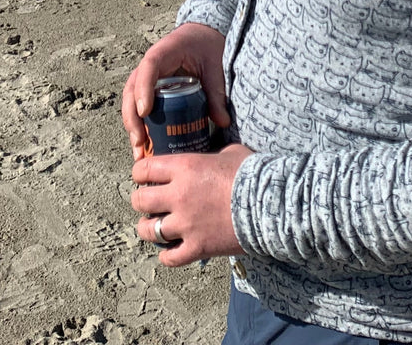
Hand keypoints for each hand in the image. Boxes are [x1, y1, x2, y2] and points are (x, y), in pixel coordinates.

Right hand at [120, 21, 230, 158]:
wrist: (202, 35)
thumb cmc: (206, 46)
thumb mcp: (214, 66)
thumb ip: (216, 92)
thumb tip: (222, 122)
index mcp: (163, 53)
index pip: (148, 68)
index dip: (143, 89)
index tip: (145, 112)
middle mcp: (149, 66)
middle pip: (131, 90)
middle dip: (132, 118)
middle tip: (140, 141)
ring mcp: (146, 78)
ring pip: (131, 101)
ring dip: (132, 126)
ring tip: (139, 150)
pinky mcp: (150, 89)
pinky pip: (138, 107)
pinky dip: (139, 125)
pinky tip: (144, 146)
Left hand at [130, 144, 253, 265]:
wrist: (271, 204)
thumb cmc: (253, 174)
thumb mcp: (230, 153)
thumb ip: (212, 154)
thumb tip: (211, 155)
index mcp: (184, 168)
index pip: (144, 169)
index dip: (140, 173)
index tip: (144, 177)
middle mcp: (179, 196)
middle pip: (140, 200)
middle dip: (140, 200)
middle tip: (148, 202)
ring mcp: (186, 224)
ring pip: (148, 231)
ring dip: (148, 228)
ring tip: (153, 227)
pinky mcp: (197, 247)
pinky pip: (169, 258)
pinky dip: (167, 256)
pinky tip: (170, 251)